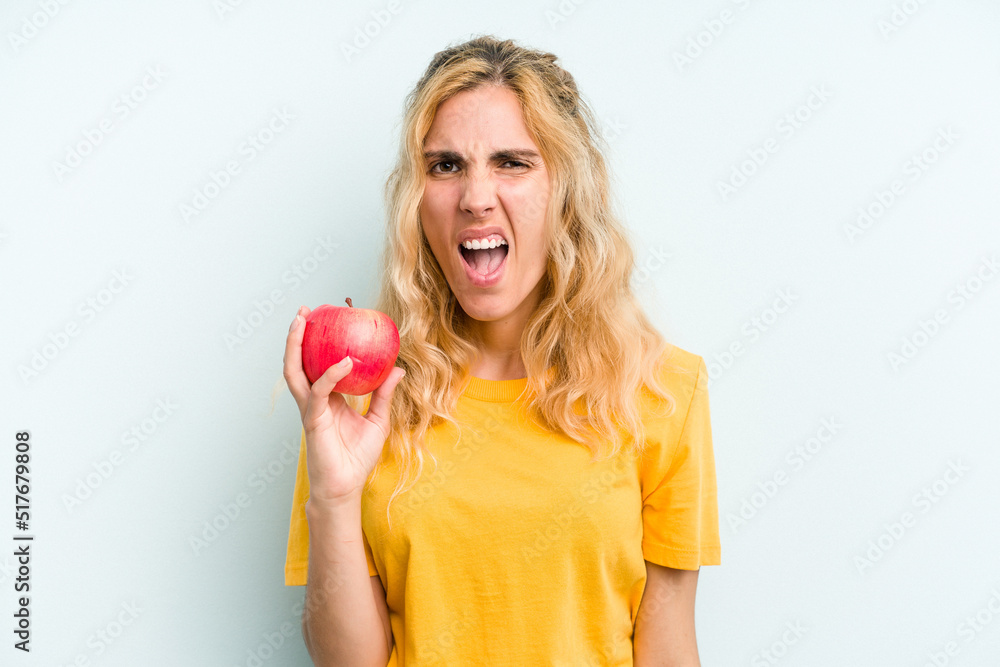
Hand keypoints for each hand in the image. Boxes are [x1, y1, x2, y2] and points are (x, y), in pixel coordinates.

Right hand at [282, 305, 404, 504]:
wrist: (346, 487)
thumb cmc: (357, 458)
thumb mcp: (379, 420)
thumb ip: (385, 394)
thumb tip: (398, 368)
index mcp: (327, 398)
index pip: (319, 363)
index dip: (320, 342)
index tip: (330, 318)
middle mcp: (314, 400)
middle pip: (299, 361)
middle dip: (297, 335)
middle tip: (305, 310)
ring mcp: (310, 409)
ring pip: (295, 371)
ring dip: (295, 345)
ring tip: (302, 322)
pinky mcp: (313, 420)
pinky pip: (318, 392)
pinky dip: (329, 375)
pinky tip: (342, 361)